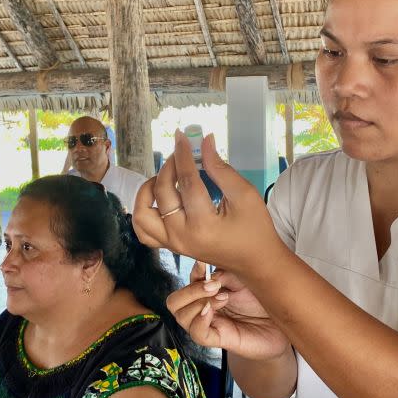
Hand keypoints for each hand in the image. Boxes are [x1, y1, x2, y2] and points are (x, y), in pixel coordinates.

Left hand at [133, 132, 285, 273]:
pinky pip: (144, 230)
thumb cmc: (255, 228)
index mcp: (203, 225)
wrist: (255, 261)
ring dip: (148, 191)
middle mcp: (182, 236)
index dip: (183, 155)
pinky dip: (144, 211)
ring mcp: (173, 244)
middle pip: (162, 193)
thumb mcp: (245, 195)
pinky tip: (159, 198)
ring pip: (142, 215)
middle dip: (168, 166)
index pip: (187, 181)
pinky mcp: (171, 246)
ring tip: (165, 178)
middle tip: (180, 153)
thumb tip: (204, 141)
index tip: (181, 136)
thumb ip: (220, 168)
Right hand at [167, 261, 289, 360]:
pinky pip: (197, 333)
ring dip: (197, 303)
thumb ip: (224, 274)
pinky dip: (200, 320)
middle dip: (189, 291)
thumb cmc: (264, 301)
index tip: (205, 264)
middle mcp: (204, 308)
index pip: (188, 282)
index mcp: (208, 292)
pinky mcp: (218, 339)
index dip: (194, 272)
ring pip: (181, 317)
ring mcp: (209, 324)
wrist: (283, 324)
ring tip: (222, 298)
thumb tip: (209, 276)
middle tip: (213, 286)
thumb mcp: (244, 279)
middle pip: (174, 302)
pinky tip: (212, 310)